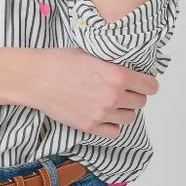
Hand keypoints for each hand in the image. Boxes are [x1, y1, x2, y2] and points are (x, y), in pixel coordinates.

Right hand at [28, 48, 159, 139]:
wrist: (35, 78)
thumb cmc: (59, 62)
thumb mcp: (92, 53)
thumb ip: (113, 64)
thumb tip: (129, 68)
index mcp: (117, 75)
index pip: (150, 86)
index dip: (148, 83)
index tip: (144, 82)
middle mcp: (113, 97)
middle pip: (141, 102)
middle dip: (135, 95)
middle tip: (124, 89)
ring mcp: (102, 114)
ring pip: (130, 117)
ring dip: (124, 110)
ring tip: (112, 102)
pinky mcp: (89, 126)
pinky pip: (114, 132)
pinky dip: (113, 125)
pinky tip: (105, 115)